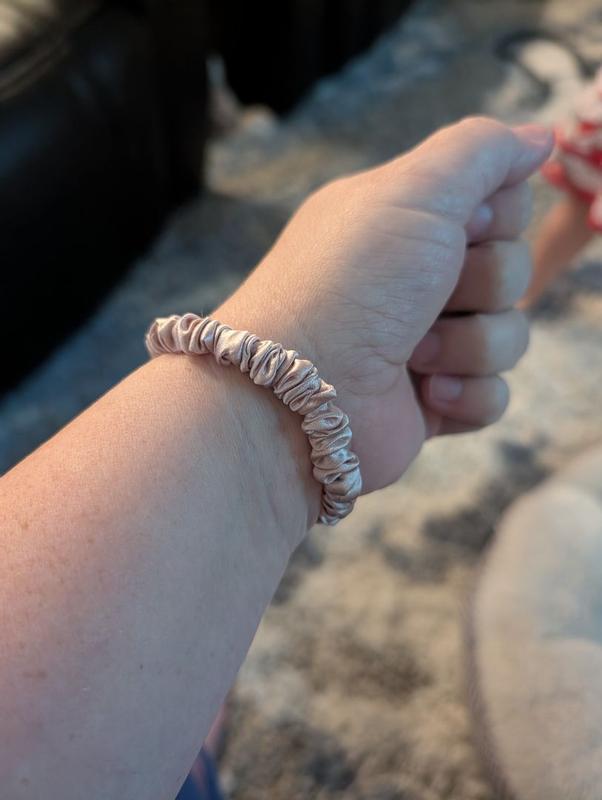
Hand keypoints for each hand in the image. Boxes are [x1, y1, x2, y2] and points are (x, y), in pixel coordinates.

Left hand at [217, 118, 552, 492]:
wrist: (293, 393)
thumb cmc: (346, 284)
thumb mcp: (413, 191)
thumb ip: (479, 150)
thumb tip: (538, 134)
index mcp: (405, 221)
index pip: (500, 202)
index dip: (495, 215)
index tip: (459, 226)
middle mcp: (415, 279)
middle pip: (512, 269)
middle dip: (482, 283)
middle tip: (427, 296)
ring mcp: (424, 343)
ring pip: (509, 333)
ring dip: (471, 343)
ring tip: (414, 354)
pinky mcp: (431, 401)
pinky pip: (495, 394)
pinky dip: (469, 395)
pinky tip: (426, 394)